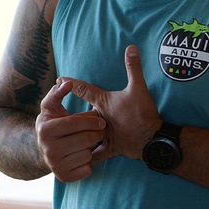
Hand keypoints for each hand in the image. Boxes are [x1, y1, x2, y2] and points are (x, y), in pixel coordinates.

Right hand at [35, 79, 105, 182]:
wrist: (43, 149)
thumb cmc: (52, 123)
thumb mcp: (50, 106)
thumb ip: (58, 92)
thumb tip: (66, 82)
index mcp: (45, 129)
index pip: (74, 123)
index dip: (90, 120)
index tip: (101, 120)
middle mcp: (47, 149)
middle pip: (84, 140)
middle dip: (96, 134)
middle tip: (99, 131)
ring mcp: (54, 165)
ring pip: (87, 155)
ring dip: (92, 148)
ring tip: (89, 142)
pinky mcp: (63, 177)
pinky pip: (86, 169)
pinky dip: (89, 162)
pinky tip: (83, 155)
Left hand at [64, 45, 161, 162]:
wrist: (153, 140)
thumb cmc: (142, 113)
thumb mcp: (138, 88)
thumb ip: (133, 67)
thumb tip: (131, 47)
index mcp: (103, 103)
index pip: (83, 90)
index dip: (71, 83)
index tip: (59, 79)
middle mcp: (100, 119)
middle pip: (79, 115)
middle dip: (69, 112)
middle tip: (55, 112)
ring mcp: (104, 135)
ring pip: (85, 136)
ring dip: (75, 136)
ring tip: (60, 139)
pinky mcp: (111, 149)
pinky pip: (96, 155)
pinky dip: (89, 158)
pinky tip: (78, 161)